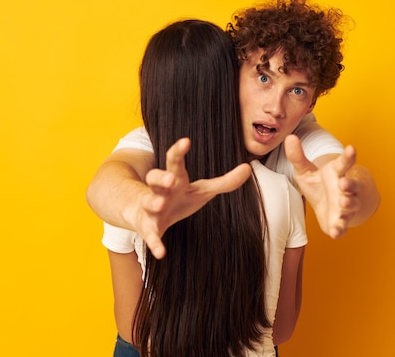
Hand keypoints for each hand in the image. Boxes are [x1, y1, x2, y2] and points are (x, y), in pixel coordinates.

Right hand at [135, 138, 251, 258]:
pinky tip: (161, 253)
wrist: (145, 213)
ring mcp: (151, 208)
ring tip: (160, 204)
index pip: (174, 161)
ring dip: (153, 202)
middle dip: (161, 177)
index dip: (178, 151)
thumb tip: (248, 168)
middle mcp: (160, 190)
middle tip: (170, 178)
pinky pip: (150, 235)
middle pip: (155, 178)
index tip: (186, 141)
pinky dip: (154, 243)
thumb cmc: (178, 198)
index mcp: (174, 178)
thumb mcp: (202, 190)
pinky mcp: (148, 227)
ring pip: (148, 202)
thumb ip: (224, 181)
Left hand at [284, 135, 360, 238]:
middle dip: (350, 183)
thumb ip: (297, 156)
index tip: (352, 148)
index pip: (344, 163)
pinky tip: (335, 231)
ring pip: (351, 204)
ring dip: (348, 203)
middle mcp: (345, 189)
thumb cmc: (320, 184)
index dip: (349, 156)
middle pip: (352, 184)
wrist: (333, 206)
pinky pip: (342, 226)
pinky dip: (339, 229)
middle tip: (343, 182)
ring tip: (343, 201)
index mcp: (337, 173)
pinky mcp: (341, 221)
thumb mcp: (306, 170)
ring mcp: (346, 206)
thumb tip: (289, 137)